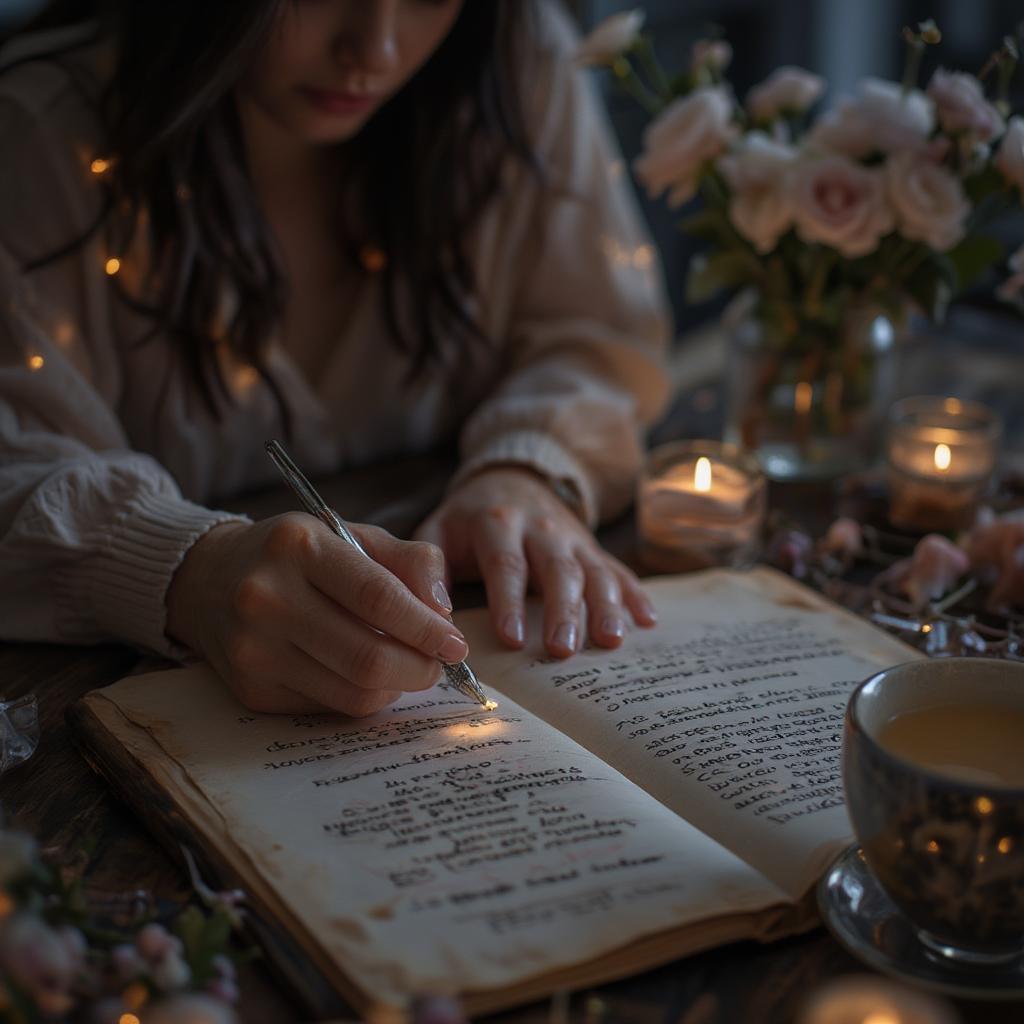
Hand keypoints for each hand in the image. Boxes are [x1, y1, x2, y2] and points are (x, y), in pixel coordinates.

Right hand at [165, 515, 465, 716]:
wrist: (210, 579)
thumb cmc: (301, 555)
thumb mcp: (354, 535)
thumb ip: (411, 562)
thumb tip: (444, 614)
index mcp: (299, 547)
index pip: (378, 598)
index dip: (427, 628)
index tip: (456, 644)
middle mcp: (267, 597)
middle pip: (368, 657)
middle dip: (421, 669)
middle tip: (439, 665)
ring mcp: (254, 649)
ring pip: (353, 691)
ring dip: (397, 686)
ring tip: (407, 666)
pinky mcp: (251, 689)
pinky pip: (330, 706)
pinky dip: (363, 695)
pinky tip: (364, 673)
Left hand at [415, 467, 656, 657]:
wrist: (513, 476)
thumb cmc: (469, 518)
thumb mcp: (438, 530)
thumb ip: (429, 569)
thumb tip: (431, 616)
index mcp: (498, 524)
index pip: (506, 564)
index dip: (508, 601)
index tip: (511, 638)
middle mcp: (541, 529)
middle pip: (556, 569)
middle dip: (562, 610)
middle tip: (563, 649)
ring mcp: (573, 538)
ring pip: (593, 570)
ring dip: (604, 605)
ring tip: (610, 640)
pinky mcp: (593, 548)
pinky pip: (618, 569)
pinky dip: (636, 594)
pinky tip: (648, 621)